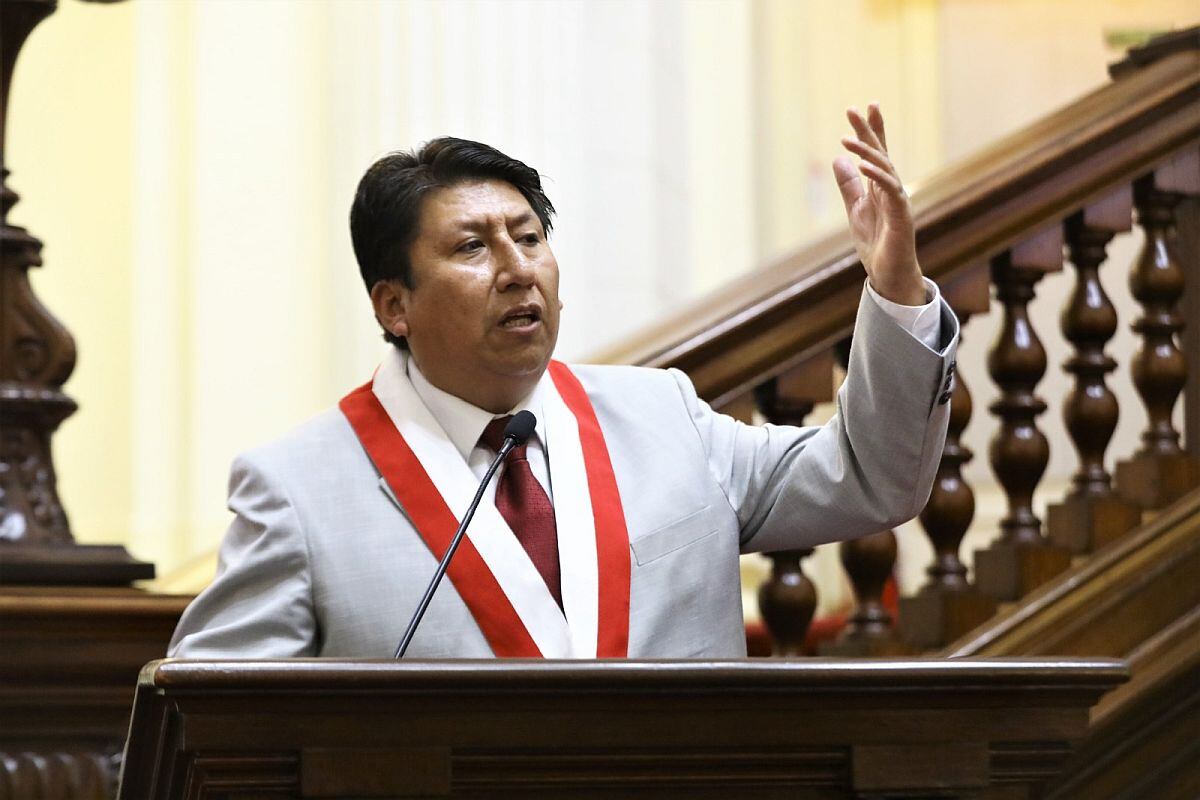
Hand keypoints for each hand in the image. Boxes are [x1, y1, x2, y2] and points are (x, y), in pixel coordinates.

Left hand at [833, 104, 925, 305]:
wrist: (888, 273)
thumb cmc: (876, 243)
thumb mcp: (855, 209)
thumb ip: (848, 185)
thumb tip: (838, 160)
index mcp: (881, 185)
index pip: (877, 151)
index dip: (871, 130)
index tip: (864, 107)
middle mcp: (892, 188)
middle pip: (881, 152)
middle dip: (869, 130)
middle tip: (855, 108)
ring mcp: (899, 200)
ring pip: (885, 168)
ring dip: (867, 152)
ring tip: (847, 139)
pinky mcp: (901, 215)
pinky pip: (890, 190)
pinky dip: (877, 176)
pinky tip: (862, 165)